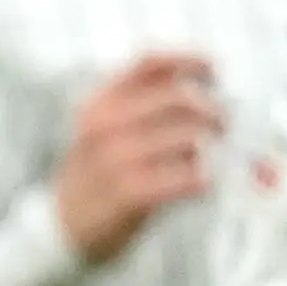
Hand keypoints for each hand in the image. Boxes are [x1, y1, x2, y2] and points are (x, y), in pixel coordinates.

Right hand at [50, 53, 222, 262]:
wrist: (63, 226)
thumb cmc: (99, 170)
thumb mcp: (105, 125)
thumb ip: (141, 99)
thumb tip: (204, 80)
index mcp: (100, 102)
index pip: (149, 63)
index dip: (189, 60)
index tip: (214, 69)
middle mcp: (105, 125)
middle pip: (180, 96)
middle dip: (213, 109)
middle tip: (223, 124)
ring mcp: (117, 159)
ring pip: (191, 136)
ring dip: (210, 147)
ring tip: (207, 159)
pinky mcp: (132, 194)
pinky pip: (190, 177)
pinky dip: (205, 179)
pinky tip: (202, 185)